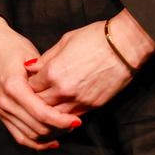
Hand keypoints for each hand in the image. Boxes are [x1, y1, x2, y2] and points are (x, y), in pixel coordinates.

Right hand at [0, 15, 80, 150]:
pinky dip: (36, 142)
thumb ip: (45, 75)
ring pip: (30, 135)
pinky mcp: (2, 114)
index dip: (61, 120)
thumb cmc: (12, 46)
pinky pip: (19, 136)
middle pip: (37, 127)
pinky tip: (52, 141)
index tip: (76, 120)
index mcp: (14, 87)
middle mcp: (6, 102)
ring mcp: (2, 110)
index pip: (41, 113)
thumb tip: (65, 91)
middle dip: (58, 129)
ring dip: (50, 136)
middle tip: (75, 122)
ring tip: (66, 128)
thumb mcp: (32, 55)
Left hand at [28, 12, 154, 114]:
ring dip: (49, 113)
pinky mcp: (92, 106)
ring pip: (54, 116)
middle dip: (36, 101)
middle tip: (35, 98)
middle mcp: (63, 90)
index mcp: (53, 72)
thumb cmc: (95, 37)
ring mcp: (78, 100)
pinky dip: (65, 116)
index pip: (31, 87)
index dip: (29, 85)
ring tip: (47, 108)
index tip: (31, 83)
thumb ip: (47, 57)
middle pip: (39, 104)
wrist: (124, 45)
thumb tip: (31, 67)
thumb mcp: (66, 41)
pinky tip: (63, 112)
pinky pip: (72, 117)